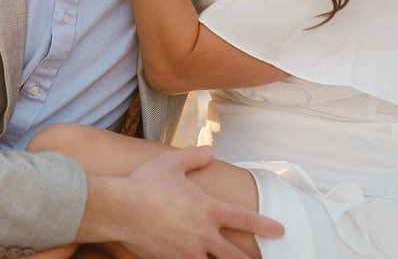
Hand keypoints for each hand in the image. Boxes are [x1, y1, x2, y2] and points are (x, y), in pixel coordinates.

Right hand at [113, 147, 282, 258]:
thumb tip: (210, 149)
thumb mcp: (171, 162)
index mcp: (207, 210)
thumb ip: (194, 156)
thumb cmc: (145, 183)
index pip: (244, 220)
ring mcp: (187, 252)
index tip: (280, 230)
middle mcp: (202, 234)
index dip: (265, 225)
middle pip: (234, 255)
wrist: (118, 208)